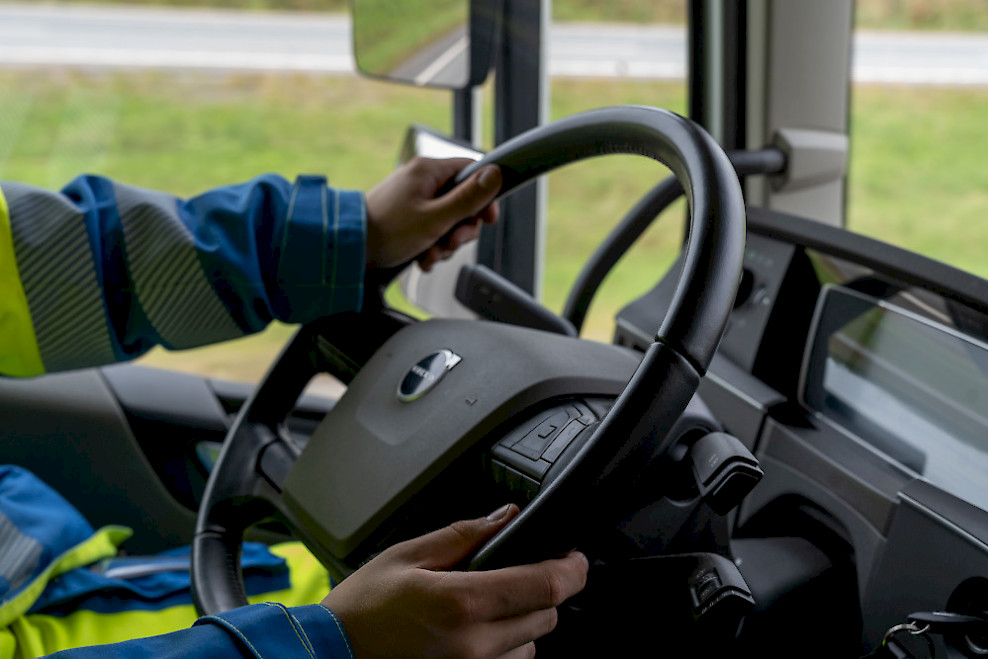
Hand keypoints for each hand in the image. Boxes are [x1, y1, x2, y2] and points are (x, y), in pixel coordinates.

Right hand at [321, 504, 588, 657]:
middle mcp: (475, 645)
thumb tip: (506, 517)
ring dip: (522, 622)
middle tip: (516, 573)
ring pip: (531, 645)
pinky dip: (504, 649)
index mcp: (462, 602)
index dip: (572, 569)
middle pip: (547, 616)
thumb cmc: (361, 610)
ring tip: (485, 607)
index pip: (546, 586)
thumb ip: (464, 535)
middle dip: (542, 590)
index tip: (575, 557)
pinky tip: (475, 633)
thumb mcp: (407, 555)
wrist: (330, 656)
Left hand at [364, 157, 501, 271]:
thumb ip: (469, 198)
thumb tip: (496, 175)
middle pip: (462, 200)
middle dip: (461, 228)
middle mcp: (421, 181)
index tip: (487, 219)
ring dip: (446, 242)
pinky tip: (422, 257)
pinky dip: (431, 246)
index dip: (485, 196)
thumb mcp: (437, 217)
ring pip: (448, 219)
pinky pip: (432, 229)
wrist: (350, 249)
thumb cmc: (388, 231)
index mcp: (429, 171)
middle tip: (451, 242)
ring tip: (431, 253)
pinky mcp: (407, 217)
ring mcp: (414, 199)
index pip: (472, 171)